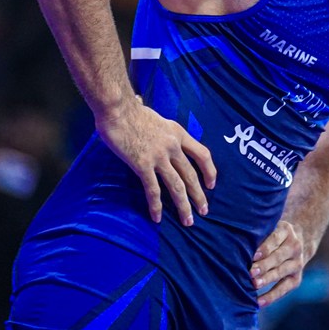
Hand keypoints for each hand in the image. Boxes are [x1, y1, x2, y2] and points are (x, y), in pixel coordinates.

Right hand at [97, 97, 216, 225]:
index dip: (210, 171)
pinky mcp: (143, 165)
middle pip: (192, 175)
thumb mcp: (155, 116)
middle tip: (204, 211)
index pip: (202, 154)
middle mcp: (173, 146)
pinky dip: (156, 205)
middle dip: (199, 195)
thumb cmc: (130, 109)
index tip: (212, 184)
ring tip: (188, 221)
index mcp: (178, 132)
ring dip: (184, 205)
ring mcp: (159, 156)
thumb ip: (158, 125)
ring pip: (177, 185)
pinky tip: (157, 218)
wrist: (117, 108)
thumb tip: (149, 115)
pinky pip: (153, 189)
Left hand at [250, 220, 305, 305]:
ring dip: (267, 279)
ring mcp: (297, 263)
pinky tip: (260, 302)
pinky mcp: (296, 279)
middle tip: (250, 272)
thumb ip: (257, 234)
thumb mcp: (270, 227)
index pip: (275, 239)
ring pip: (281, 272)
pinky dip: (272, 296)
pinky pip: (284, 289)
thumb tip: (235, 244)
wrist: (301, 240)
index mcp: (286, 230)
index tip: (253, 256)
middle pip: (278, 257)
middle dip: (264, 265)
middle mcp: (294, 247)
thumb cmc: (273, 234)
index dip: (264, 248)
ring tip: (254, 285)